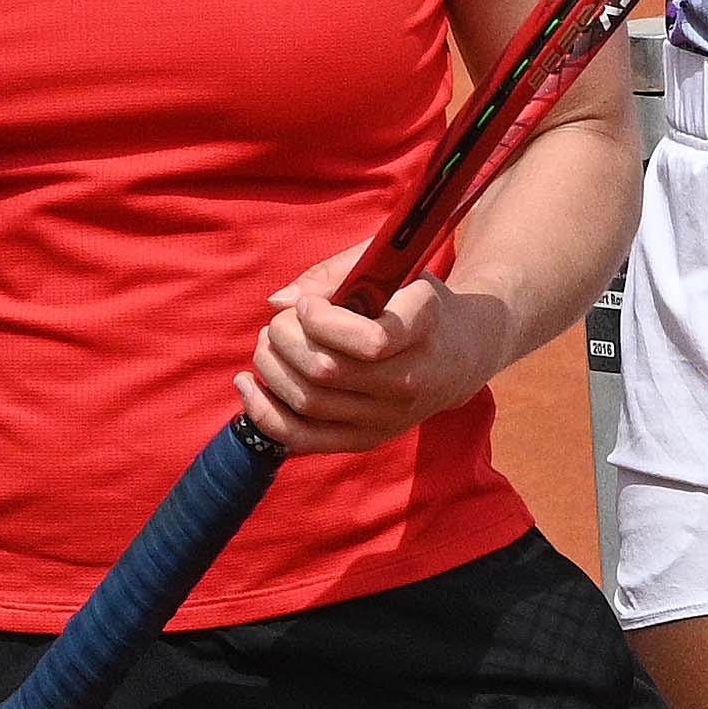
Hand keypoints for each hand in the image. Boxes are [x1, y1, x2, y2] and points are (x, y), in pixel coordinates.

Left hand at [237, 243, 508, 454]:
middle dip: (285, 340)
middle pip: (326, 373)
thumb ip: (335, 275)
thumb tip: (279, 302)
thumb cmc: (414, 300)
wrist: (460, 352)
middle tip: (280, 323)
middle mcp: (410, 381)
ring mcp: (389, 418)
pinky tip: (247, 385)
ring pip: (308, 403)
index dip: (323, 320)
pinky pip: (302, 439)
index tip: (309, 304)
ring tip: (269, 345)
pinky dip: (264, 414)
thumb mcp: (392, 268)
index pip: (370, 342)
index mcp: (423, 329)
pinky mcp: (367, 440)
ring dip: (271, 369)